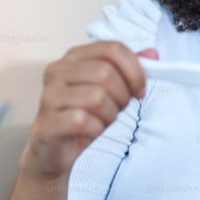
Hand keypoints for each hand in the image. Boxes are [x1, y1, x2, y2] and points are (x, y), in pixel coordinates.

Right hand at [20, 42, 153, 181]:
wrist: (55, 151)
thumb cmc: (83, 116)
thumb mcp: (110, 90)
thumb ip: (128, 70)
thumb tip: (153, 54)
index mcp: (74, 57)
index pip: (112, 49)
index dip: (134, 69)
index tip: (139, 88)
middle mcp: (57, 71)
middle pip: (106, 73)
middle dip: (122, 96)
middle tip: (118, 109)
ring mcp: (49, 96)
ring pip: (97, 97)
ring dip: (109, 114)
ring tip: (101, 120)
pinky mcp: (47, 122)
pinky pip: (84, 121)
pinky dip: (96, 129)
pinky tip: (90, 131)